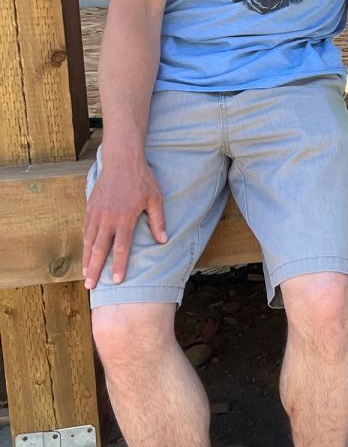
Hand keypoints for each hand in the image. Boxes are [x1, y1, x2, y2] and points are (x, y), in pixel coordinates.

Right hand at [83, 154, 166, 289]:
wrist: (122, 160)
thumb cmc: (142, 179)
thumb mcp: (155, 198)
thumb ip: (158, 221)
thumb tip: (162, 241)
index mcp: (125, 218)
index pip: (120, 248)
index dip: (118, 266)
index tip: (116, 281)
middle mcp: (107, 218)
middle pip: (99, 249)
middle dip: (95, 269)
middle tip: (91, 287)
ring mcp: (96, 213)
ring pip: (88, 241)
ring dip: (86, 259)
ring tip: (86, 275)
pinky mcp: (90, 207)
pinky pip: (86, 229)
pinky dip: (85, 243)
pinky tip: (86, 252)